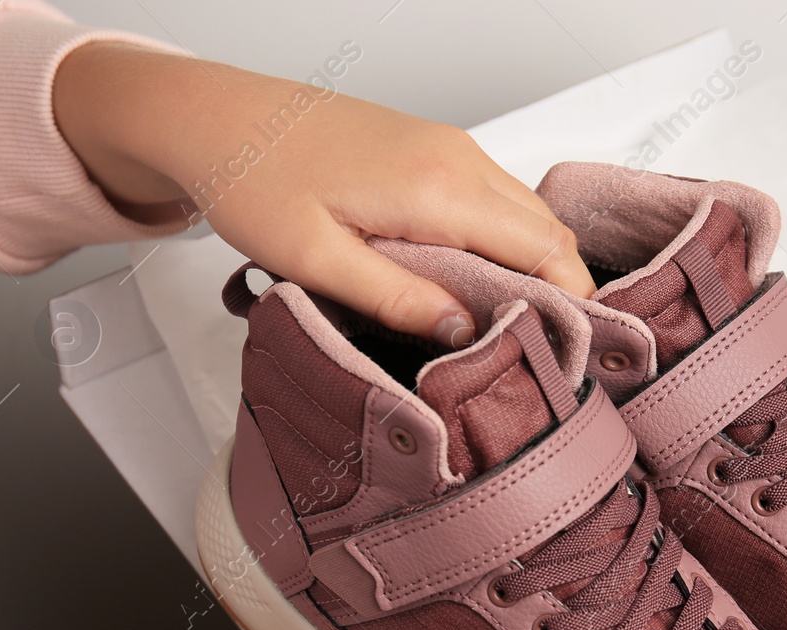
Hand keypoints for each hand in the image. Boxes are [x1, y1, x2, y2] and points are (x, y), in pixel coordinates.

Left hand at [53, 42, 593, 347]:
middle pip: (549, 232)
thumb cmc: (253, 181)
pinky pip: (498, 199)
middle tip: (553, 356)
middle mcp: (458, 159)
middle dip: (565, 292)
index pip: (545, 250)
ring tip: (520, 329)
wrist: (213, 116)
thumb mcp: (318, 261)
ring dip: (537, 267)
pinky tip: (481, 284)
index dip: (573, 306)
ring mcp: (450, 148)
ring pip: (528, 214)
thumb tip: (466, 335)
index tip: (572, 356)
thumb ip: (399, 300)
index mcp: (438, 188)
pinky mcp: (434, 148)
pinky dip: (510, 242)